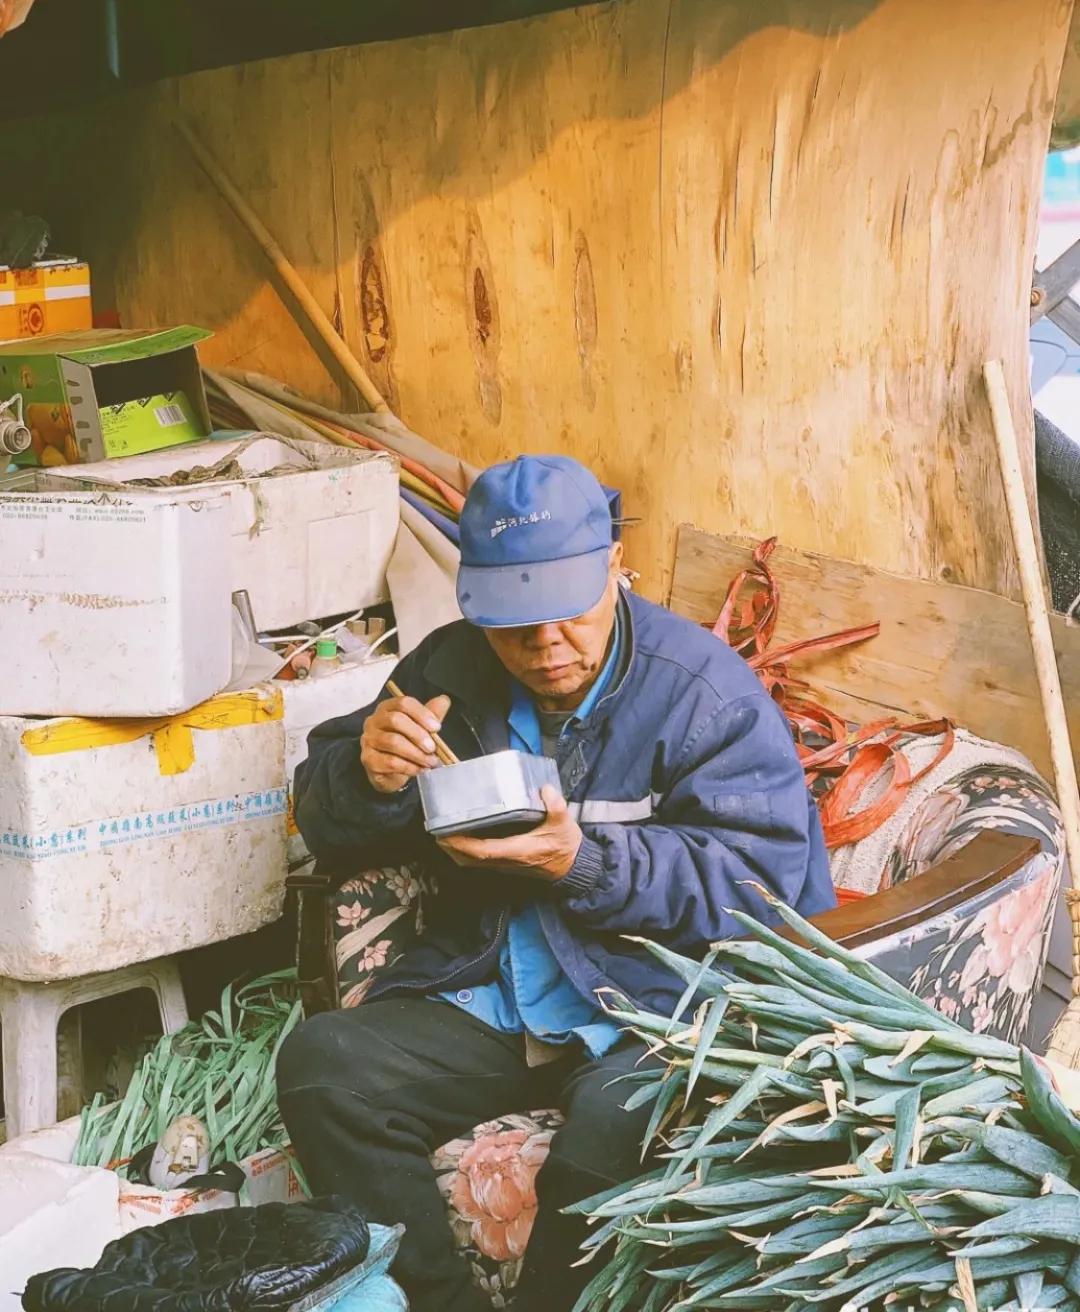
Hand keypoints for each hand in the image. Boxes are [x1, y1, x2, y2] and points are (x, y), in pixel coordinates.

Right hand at [361, 692, 451, 793]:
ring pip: (393, 742)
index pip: (403, 703)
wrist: (391, 772)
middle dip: (418, 734)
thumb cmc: (406, 744)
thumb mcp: (421, 728)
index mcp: (388, 708)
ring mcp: (369, 740)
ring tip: (431, 761)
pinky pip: (390, 762)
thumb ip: (431, 715)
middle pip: (396, 720)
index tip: (437, 727)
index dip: (422, 714)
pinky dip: (409, 767)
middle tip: (433, 748)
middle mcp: (374, 721)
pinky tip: (420, 770)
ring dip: (416, 753)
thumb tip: (444, 700)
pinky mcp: (369, 759)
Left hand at [438, 785, 581, 880]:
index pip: (483, 850)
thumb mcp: (564, 823)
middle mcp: (507, 860)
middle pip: (470, 859)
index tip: (446, 834)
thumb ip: (555, 805)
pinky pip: (479, 860)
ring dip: (456, 850)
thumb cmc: (565, 845)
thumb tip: (545, 789)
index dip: (463, 844)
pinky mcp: (506, 863)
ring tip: (443, 834)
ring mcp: (505, 864)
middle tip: (436, 831)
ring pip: (473, 862)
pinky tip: (462, 838)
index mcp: (518, 850)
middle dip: (451, 847)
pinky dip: (466, 851)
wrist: (572, 866)